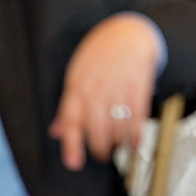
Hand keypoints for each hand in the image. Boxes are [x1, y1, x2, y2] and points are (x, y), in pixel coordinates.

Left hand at [49, 13, 158, 170]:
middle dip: (100, 146)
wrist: (127, 32)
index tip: (74, 162)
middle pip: (97, 126)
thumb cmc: (100, 55)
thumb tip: (57, 131)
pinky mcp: (139, 84)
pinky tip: (136, 141)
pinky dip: (138, 132)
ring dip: (119, 142)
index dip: (71, 144)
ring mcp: (119, 86)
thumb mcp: (76, 75)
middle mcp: (97, 87)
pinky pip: (138, 114)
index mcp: (77, 86)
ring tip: (120, 148)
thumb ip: (67, 106)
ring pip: (118, 123)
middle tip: (103, 154)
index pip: (71, 120)